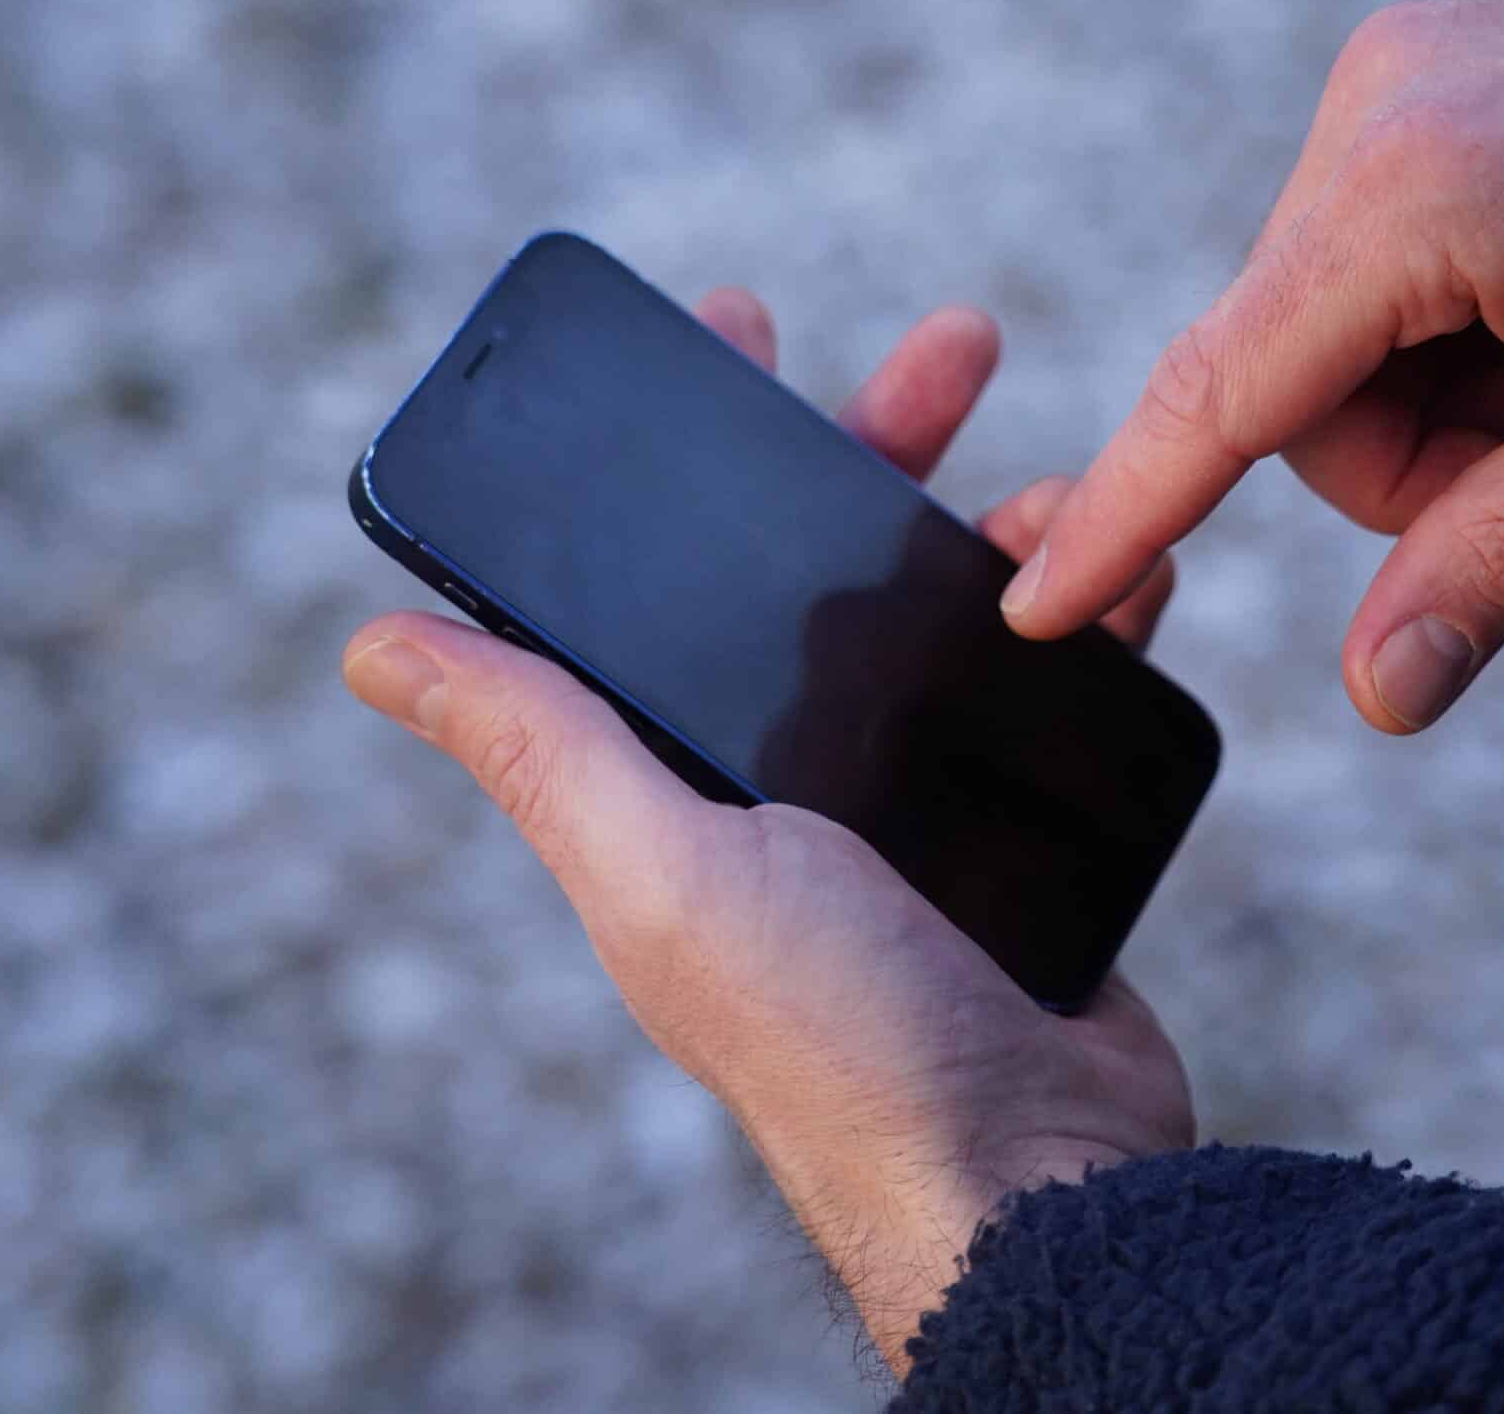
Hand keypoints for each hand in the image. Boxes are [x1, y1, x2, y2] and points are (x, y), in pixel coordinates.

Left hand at [341, 293, 1191, 1375]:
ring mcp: (908, 803)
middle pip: (822, 566)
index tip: (741, 329)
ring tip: (1063, 482)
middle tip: (953, 347)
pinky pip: (1050, 683)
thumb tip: (374, 646)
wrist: (1039, 1175)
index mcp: (679, 779)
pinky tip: (1128, 571)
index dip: (694, 452)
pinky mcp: (1019, 830)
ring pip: (948, 610)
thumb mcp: (661, 871)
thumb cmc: (838, 1038)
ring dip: (1003, 522)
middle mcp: (784, 782)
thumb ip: (541, 746)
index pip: (668, 579)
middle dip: (877, 441)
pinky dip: (1088, 615)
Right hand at [1001, 0, 1503, 730]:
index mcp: (1423, 196)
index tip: (1033, 604)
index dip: (1133, 509)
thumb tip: (1377, 697)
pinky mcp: (1397, 87)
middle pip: (1295, 385)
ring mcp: (1378, 87)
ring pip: (1325, 336)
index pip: (1230, 390)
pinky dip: (1438, 321)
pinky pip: (1361, 264)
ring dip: (1433, 390)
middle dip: (1412, 453)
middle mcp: (1368, 116)